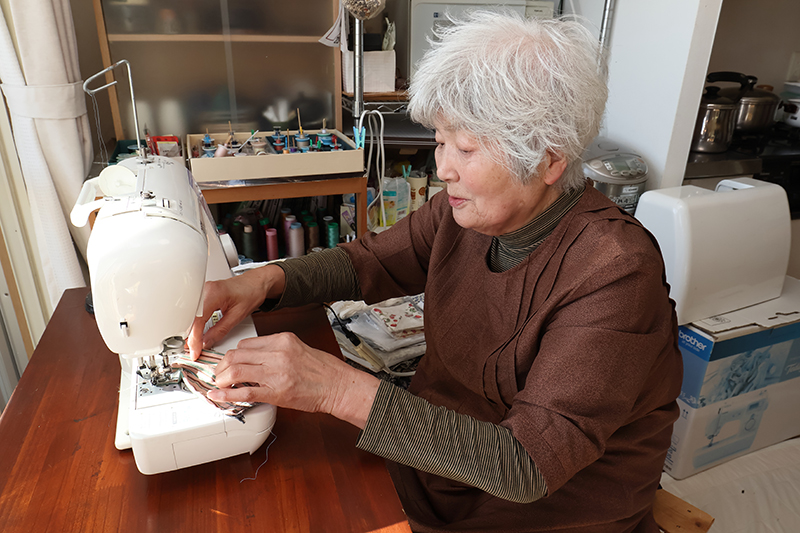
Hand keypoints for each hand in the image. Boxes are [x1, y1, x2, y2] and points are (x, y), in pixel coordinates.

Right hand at [187, 264, 285, 359]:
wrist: (255, 283)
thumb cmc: (251, 292)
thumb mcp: (237, 315)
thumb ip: (220, 330)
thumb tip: (207, 342)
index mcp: (214, 293)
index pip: (198, 320)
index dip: (194, 338)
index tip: (195, 350)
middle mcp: (205, 290)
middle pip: (190, 317)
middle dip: (190, 336)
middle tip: (193, 350)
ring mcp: (202, 291)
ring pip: (190, 315)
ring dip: (191, 330)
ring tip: (193, 345)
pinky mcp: (203, 294)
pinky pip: (194, 311)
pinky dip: (194, 323)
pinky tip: (195, 333)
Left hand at [209, 332, 379, 428]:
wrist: (338, 386)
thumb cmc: (323, 370)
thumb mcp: (299, 348)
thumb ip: (277, 350)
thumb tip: (255, 358)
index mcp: (283, 340)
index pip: (246, 343)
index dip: (233, 354)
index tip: (229, 361)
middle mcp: (277, 353)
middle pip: (236, 355)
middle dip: (223, 366)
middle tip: (220, 374)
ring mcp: (275, 373)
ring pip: (236, 371)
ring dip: (222, 379)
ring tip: (219, 385)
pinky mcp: (275, 392)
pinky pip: (244, 393)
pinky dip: (226, 396)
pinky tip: (218, 397)